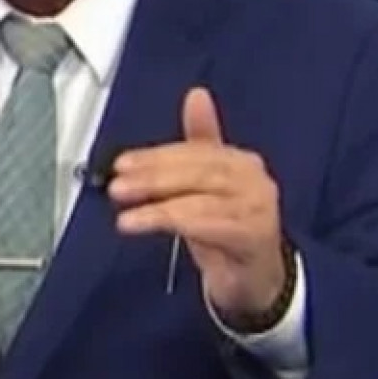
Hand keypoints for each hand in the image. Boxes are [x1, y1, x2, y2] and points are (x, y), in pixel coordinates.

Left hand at [108, 87, 288, 325]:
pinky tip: (146, 224)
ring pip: (201, 198)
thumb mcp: (208, 187)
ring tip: (126, 212)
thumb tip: (196, 95)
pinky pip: (209, 224)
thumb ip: (199, 144)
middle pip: (199, 170)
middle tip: (119, 184)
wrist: (258, 282)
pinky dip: (174, 222)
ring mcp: (258, 208)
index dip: (157, 156)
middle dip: (154, 176)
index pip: (195, 151)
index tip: (122, 163)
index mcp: (241, 162)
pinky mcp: (254, 236)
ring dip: (158, 203)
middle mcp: (254, 179)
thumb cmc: (230, 232)